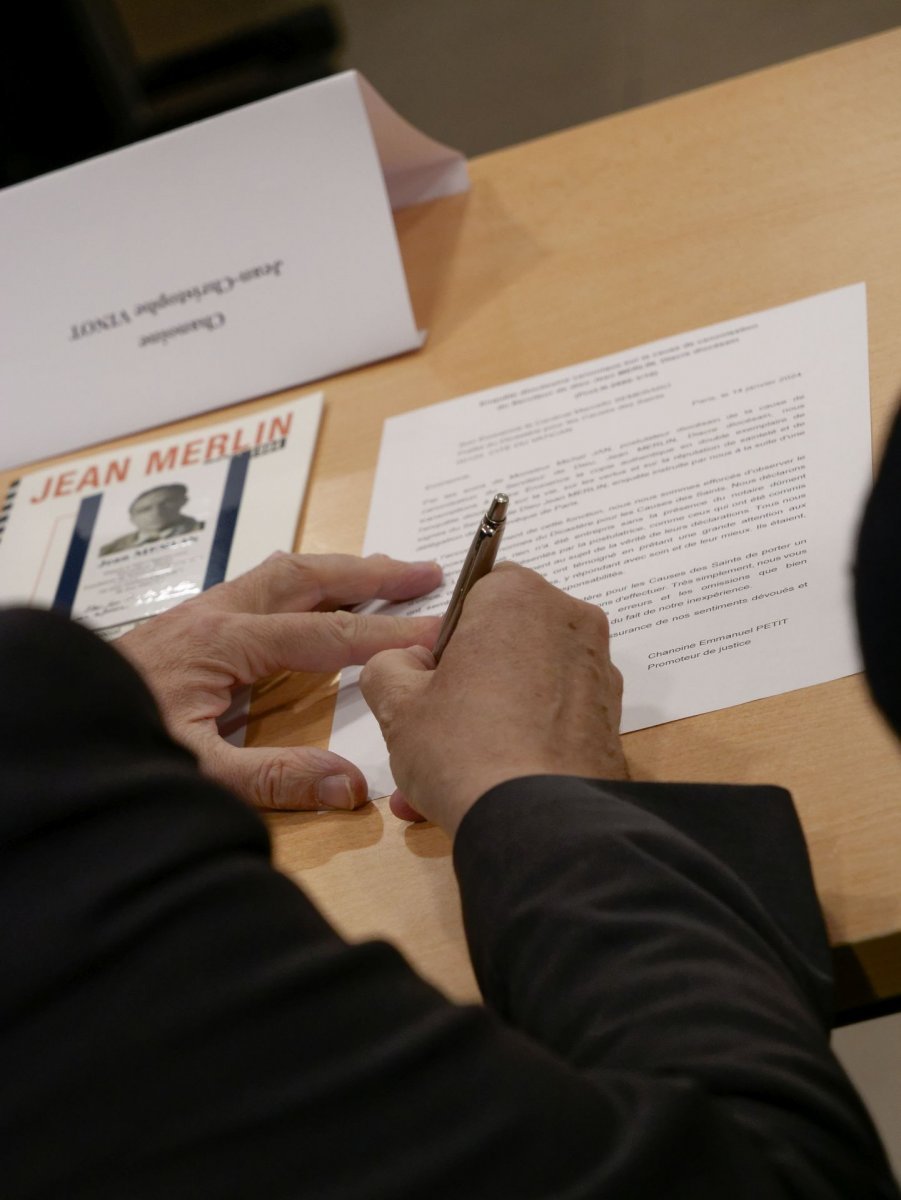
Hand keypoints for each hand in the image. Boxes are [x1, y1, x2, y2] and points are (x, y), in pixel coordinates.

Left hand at [117, 552, 441, 810]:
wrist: (53, 718)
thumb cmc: (119, 747)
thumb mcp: (196, 775)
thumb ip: (274, 780)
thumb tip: (353, 787)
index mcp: (227, 643)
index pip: (327, 634)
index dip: (387, 634)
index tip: (438, 634)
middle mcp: (218, 614)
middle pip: (309, 576)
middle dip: (373, 573)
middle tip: (428, 573)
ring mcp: (202, 613)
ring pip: (284, 573)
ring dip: (340, 570)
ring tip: (387, 573)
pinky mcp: (191, 624)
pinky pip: (263, 587)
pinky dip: (307, 583)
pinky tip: (316, 600)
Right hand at [360, 563, 627, 836]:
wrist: (541, 825)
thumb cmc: (465, 749)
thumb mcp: (398, 703)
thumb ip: (389, 666)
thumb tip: (405, 664)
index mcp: (519, 596)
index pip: (475, 594)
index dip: (447, 637)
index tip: (430, 678)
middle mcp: (570, 620)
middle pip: (507, 640)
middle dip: (470, 681)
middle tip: (434, 729)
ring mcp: (598, 671)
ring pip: (529, 684)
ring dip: (490, 719)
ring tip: (449, 773)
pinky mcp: (611, 718)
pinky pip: (555, 717)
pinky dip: (525, 740)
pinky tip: (487, 783)